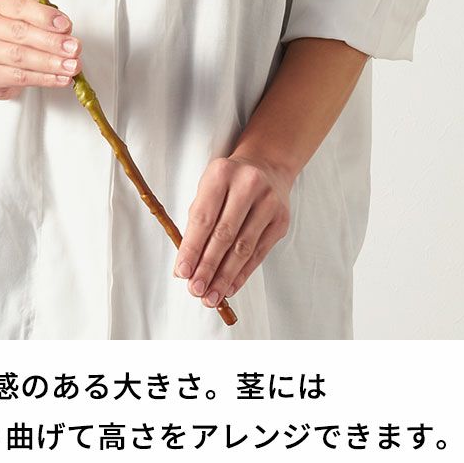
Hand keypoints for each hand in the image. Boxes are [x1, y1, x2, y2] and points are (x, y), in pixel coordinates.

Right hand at [0, 0, 81, 99]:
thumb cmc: (8, 31)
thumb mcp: (23, 15)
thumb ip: (43, 18)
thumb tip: (65, 30)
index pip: (19, 7)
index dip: (44, 16)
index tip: (66, 25)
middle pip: (19, 33)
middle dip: (52, 42)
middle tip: (74, 48)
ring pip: (20, 57)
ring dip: (51, 63)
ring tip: (72, 66)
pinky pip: (19, 78)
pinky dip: (44, 79)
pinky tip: (60, 78)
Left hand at [173, 155, 292, 307]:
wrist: (266, 166)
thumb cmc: (229, 181)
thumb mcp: (208, 188)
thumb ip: (197, 222)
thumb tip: (186, 263)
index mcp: (221, 174)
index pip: (203, 218)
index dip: (192, 248)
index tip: (182, 272)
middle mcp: (247, 186)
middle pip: (224, 235)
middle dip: (208, 267)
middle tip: (196, 289)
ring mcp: (268, 203)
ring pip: (243, 248)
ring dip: (225, 276)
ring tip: (211, 295)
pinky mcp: (281, 220)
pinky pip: (259, 252)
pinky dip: (243, 273)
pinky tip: (230, 286)